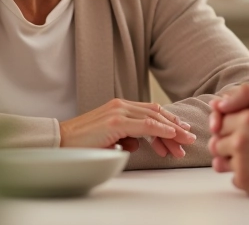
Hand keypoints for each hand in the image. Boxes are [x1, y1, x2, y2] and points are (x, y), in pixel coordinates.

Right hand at [59, 99, 194, 157]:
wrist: (60, 141)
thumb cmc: (82, 143)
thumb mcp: (109, 139)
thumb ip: (125, 138)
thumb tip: (138, 144)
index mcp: (120, 107)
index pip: (150, 112)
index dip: (168, 122)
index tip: (181, 133)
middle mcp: (121, 105)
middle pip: (156, 114)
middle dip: (175, 128)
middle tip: (189, 139)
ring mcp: (118, 111)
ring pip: (154, 118)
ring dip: (172, 131)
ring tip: (184, 142)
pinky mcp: (115, 121)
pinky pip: (144, 125)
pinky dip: (160, 129)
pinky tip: (171, 135)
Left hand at [207, 85, 248, 198]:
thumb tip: (219, 102)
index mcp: (247, 118)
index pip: (220, 118)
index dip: (231, 121)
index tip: (244, 126)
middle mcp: (240, 141)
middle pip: (216, 139)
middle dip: (228, 139)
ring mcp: (241, 163)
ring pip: (219, 158)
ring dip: (230, 157)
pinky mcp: (245, 181)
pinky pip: (231, 175)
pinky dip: (242, 172)